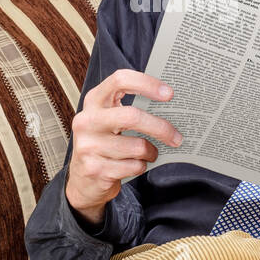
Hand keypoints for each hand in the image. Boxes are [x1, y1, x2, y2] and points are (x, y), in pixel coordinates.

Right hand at [65, 68, 182, 226]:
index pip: (120, 80)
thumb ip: (129, 107)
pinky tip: (134, 165)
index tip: (169, 93)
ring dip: (151, 153)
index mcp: (94, 101)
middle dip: (161, 128)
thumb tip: (168, 101)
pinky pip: (133, 166)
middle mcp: (87, 121)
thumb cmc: (104, 143)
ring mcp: (88, 146)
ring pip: (137, 147)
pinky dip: (141, 166)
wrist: (83, 179)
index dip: (147, 83)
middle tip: (177, 137)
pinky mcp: (95, 169)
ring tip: (149, 154)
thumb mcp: (109, 119)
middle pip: (132, 116)